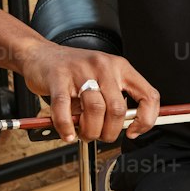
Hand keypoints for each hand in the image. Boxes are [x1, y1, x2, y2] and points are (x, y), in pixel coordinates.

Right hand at [20, 42, 159, 143]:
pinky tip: (68, 133)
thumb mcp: (103, 78)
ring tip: (83, 133)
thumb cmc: (73, 71)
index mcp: (121, 67)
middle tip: (100, 136)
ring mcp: (80, 71)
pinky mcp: (58, 77)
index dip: (145, 120)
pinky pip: (64, 108)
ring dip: (90, 131)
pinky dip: (66, 127)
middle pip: (117, 109)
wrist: (41, 54)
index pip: (148, 96)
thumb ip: (115, 100)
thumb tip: (125, 128)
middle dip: (109, 132)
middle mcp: (104, 66)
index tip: (133, 131)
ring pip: (94, 110)